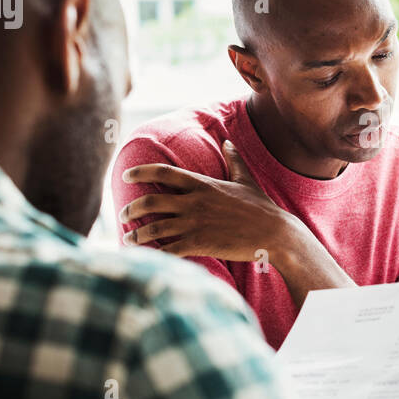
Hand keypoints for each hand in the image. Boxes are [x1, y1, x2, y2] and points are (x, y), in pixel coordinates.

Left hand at [120, 141, 294, 263]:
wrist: (275, 234)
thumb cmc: (261, 207)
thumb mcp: (246, 180)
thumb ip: (234, 159)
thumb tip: (227, 141)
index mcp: (203, 184)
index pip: (163, 172)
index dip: (140, 171)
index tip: (126, 174)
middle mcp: (195, 202)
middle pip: (150, 201)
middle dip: (131, 209)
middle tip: (123, 215)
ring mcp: (196, 224)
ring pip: (155, 228)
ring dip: (137, 234)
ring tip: (129, 238)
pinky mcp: (200, 244)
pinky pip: (169, 250)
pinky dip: (155, 254)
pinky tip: (148, 256)